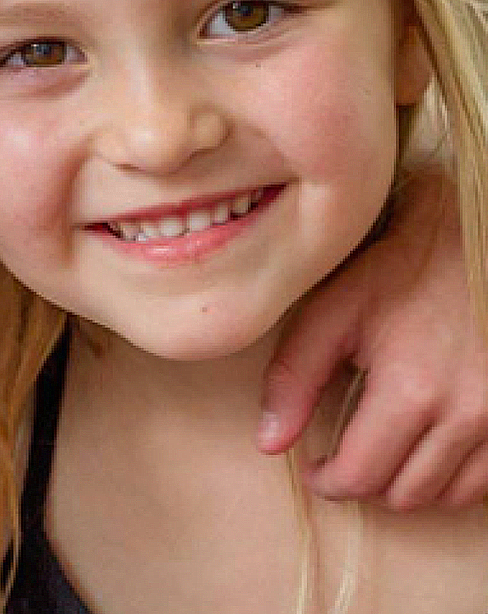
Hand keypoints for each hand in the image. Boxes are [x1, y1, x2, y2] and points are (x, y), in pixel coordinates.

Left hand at [262, 166, 487, 509]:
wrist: (476, 243)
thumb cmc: (401, 273)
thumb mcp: (333, 313)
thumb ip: (294, 378)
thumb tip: (269, 443)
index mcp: (412, 391)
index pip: (361, 477)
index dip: (329, 481)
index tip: (317, 468)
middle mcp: (468, 414)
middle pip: (406, 494)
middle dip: (367, 483)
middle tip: (350, 458)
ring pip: (450, 494)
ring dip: (412, 484)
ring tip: (389, 452)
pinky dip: (455, 477)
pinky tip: (431, 448)